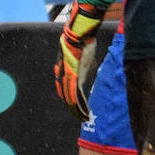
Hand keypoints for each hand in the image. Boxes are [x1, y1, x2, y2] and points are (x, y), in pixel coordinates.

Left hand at [54, 0, 103, 120]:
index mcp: (66, 73)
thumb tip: (90, 70)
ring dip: (78, 110)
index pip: (67, 91)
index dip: (73, 102)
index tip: (78, 109)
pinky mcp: (73, 77)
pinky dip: (80, 104)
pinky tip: (85, 112)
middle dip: (75, 110)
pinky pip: (75, 95)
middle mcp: (64, 77)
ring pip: (71, 99)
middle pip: (67, 98)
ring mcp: (67, 77)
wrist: (80, 35)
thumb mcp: (86, 59)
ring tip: (84, 118)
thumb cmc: (84, 44)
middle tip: (82, 119)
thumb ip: (86, 68)